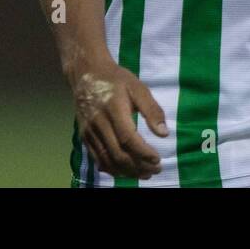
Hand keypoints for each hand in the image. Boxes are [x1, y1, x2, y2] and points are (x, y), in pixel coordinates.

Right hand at [70, 58, 168, 179]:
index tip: (157, 160)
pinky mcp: (85, 137)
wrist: (87, 74)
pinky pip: (98, 158)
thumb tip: (164, 133)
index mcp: (113, 110)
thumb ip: (152, 110)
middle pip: (118, 153)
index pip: (128, 139)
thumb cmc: (116, 79)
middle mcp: (99, 124)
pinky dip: (112, 169)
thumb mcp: (138, 88)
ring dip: (126, 171)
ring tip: (144, 174)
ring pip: (107, 159)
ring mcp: (89, 132)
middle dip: (138, 166)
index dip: (143, 153)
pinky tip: (126, 171)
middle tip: (156, 170)